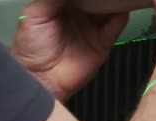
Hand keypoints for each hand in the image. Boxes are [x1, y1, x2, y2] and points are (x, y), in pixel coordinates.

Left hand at [11, 0, 128, 100]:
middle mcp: (79, 16)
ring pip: (107, 11)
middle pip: (95, 0)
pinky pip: (114, 28)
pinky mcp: (102, 44)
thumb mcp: (36, 15)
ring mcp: (92, 29)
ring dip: (112, 2)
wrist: (42, 77)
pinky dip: (120, 18)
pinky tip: (123, 9)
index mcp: (61, 6)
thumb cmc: (32, 46)